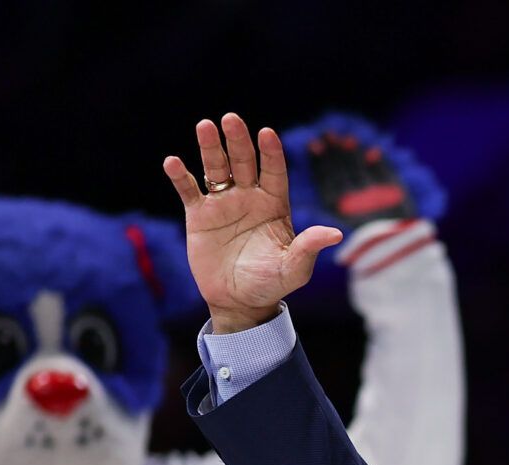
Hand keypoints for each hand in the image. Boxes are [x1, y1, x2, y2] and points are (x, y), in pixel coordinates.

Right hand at [162, 112, 342, 333]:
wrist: (239, 302)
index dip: (271, 153)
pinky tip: (173, 162)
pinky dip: (180, 177)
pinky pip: (189, 190)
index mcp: (274, 204)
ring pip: (216, 168)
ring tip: (204, 126)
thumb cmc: (271, 284)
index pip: (274, 171)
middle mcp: (249, 197)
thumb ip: (309, 248)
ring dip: (210, 148)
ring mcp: (223, 203)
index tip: (267, 134)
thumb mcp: (294, 269)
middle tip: (231, 119)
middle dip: (238, 140)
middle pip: (244, 161)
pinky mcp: (199, 215)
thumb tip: (335, 234)